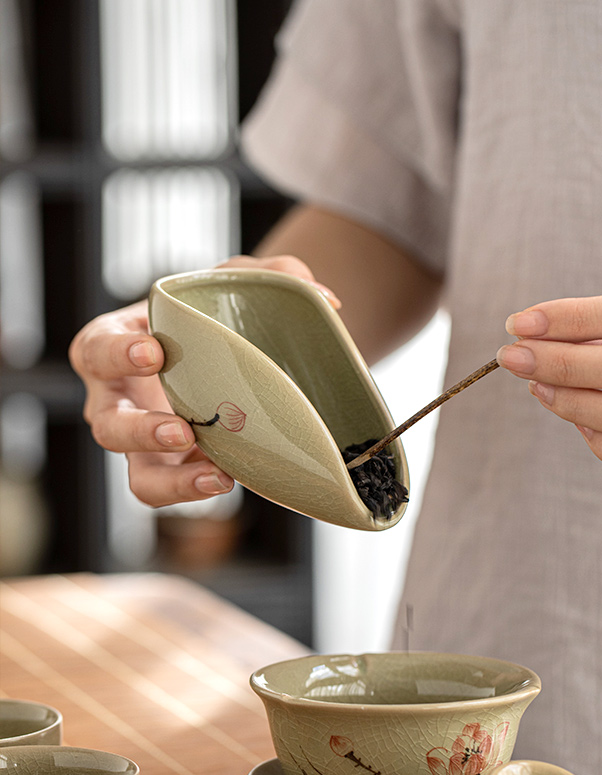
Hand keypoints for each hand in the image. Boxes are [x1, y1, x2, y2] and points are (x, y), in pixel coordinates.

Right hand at [69, 255, 339, 506]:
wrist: (223, 355)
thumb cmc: (206, 314)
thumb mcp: (230, 283)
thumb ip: (270, 277)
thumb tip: (327, 298)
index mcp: (113, 346)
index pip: (96, 349)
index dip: (118, 353)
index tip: (154, 352)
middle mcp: (116, 402)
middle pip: (108, 427)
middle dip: (141, 432)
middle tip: (183, 429)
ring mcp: (142, 446)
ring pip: (141, 479)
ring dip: (175, 482)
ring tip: (217, 476)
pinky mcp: (172, 472)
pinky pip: (176, 493)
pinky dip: (202, 489)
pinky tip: (234, 479)